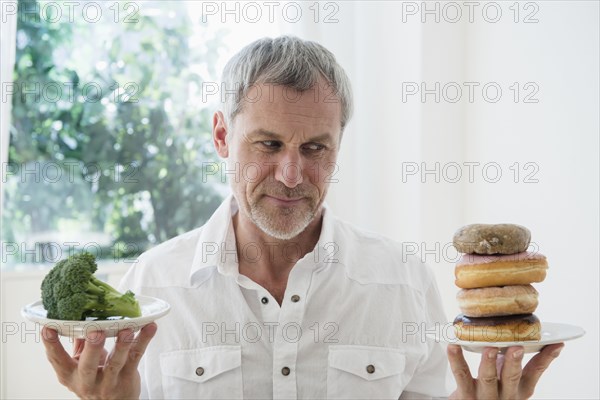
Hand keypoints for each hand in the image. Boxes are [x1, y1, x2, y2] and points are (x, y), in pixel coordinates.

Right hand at [41, 323, 156, 399]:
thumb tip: (78, 316)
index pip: (57, 360)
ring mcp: (108, 382)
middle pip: (88, 366)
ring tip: (127, 329)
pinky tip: (150, 327)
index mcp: (70, 375)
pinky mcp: (127, 379)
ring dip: (122, 345)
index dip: (51, 345)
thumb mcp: (81, 364)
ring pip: (115, 363)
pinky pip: (136, 357)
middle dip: (92, 348)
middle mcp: (87, 381)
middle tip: (95, 332)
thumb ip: (79, 343)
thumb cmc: (95, 377)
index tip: (48, 327)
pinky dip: (143, 340)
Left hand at [447, 343, 563, 398]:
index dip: (546, 357)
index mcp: (519, 389)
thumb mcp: (508, 379)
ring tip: (489, 348)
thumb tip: (526, 335)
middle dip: (514, 362)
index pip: (535, 371)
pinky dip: (456, 360)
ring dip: (489, 362)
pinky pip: (461, 375)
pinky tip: (453, 346)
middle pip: (512, 377)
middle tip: (517, 347)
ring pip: (488, 379)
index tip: (556, 343)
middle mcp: (505, 394)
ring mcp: (484, 396)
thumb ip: (513, 362)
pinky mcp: (465, 396)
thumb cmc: (490, 390)